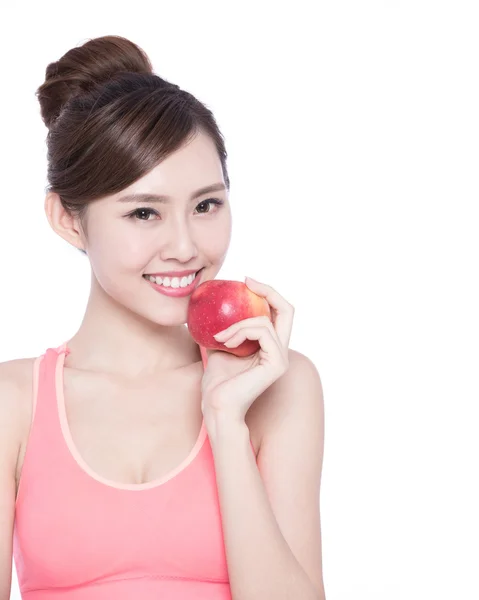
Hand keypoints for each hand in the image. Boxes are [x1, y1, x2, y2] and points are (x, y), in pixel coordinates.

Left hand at [200, 277, 294, 424]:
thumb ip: (226, 329)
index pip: (278, 312)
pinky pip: (262, 332)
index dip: (266, 293)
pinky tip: (226, 343)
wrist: (217, 406)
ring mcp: (281, 357)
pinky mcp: (276, 363)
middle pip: (288, 309)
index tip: (244, 281)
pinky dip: (241, 332)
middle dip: (268, 290)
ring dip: (238, 323)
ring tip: (220, 337)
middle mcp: (280, 350)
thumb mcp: (220, 347)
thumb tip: (214, 307)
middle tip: (247, 281)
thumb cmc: (217, 383)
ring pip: (266, 321)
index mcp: (270, 347)